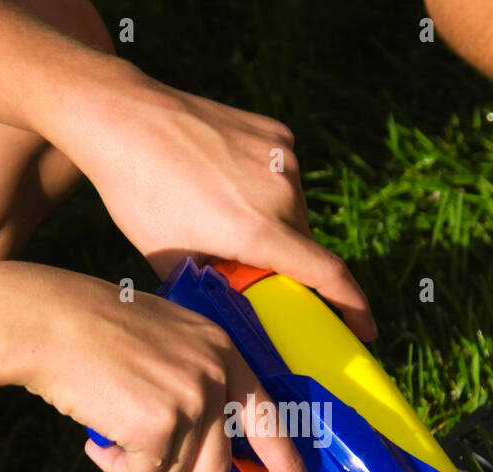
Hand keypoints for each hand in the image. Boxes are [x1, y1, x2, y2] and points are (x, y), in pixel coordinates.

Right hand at [9, 263, 313, 471]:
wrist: (46, 320)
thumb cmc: (90, 330)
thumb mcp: (165, 340)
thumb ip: (195, 381)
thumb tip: (209, 447)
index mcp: (223, 349)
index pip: (269, 416)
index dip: (286, 463)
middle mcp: (217, 373)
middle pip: (219, 465)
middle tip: (144, 460)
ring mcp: (193, 397)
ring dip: (144, 469)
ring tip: (113, 435)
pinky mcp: (161, 423)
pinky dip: (118, 467)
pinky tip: (97, 438)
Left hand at [48, 62, 376, 339]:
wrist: (125, 119)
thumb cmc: (139, 196)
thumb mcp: (174, 260)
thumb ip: (218, 286)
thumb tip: (245, 309)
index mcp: (257, 230)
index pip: (328, 276)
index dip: (353, 308)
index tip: (366, 330)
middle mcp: (281, 192)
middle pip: (304, 245)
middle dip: (284, 263)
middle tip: (243, 264)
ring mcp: (283, 156)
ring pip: (295, 211)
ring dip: (275, 224)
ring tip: (221, 212)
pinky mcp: (277, 132)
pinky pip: (286, 175)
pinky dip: (267, 189)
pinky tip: (224, 181)